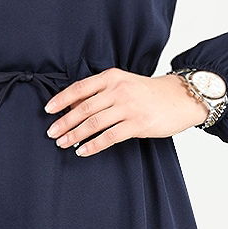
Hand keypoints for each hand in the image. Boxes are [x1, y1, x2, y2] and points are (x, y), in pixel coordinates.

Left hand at [42, 69, 210, 156]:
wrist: (179, 98)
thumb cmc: (147, 92)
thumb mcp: (123, 84)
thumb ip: (101, 92)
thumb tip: (72, 106)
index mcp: (112, 77)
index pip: (80, 88)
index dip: (61, 99)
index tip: (48, 110)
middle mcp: (119, 90)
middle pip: (84, 108)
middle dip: (64, 122)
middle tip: (51, 133)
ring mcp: (128, 107)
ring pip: (94, 123)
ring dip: (75, 135)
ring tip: (63, 143)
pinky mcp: (138, 124)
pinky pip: (109, 137)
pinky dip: (93, 145)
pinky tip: (83, 151)